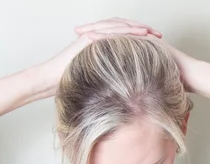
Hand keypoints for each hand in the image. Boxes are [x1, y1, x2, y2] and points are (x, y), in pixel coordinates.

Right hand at [39, 18, 160, 95]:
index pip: (123, 36)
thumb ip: (105, 78)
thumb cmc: (68, 82)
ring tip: (151, 33)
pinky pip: (109, 32)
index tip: (155, 44)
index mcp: (99, 43)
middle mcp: (97, 35)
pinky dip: (124, 33)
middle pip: (124, 28)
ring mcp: (92, 35)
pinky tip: (137, 35)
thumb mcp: (93, 80)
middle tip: (159, 36)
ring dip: (137, 29)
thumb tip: (121, 90)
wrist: (50, 79)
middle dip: (143, 30)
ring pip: (119, 27)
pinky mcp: (88, 38)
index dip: (140, 38)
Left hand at [74, 18, 197, 92]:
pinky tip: (99, 37)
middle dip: (92, 28)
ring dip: (99, 29)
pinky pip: (128, 35)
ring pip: (118, 29)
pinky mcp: (149, 40)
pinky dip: (112, 36)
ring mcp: (145, 37)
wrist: (191, 77)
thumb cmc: (172, 82)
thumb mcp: (146, 82)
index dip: (96, 37)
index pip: (112, 37)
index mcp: (136, 46)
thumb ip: (133, 82)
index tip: (79, 41)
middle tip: (76, 30)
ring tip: (83, 31)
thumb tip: (119, 95)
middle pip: (112, 29)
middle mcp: (139, 38)